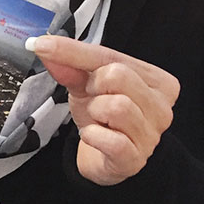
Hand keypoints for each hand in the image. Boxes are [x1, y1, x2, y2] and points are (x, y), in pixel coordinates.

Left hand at [29, 35, 179, 185]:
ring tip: (97, 118)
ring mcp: (152, 135)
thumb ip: (70, 64)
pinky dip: (93, 136)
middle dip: (94, 85)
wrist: (106, 158)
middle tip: (93, 97)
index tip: (42, 45)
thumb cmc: (104, 117)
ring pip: (117, 106)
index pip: (111, 56)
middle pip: (118, 76)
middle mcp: (161, 107)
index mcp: (156, 81)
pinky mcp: (136, 158)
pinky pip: (111, 140)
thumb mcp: (86, 85)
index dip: (73, 51)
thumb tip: (45, 45)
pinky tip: (94, 135)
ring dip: (94, 111)